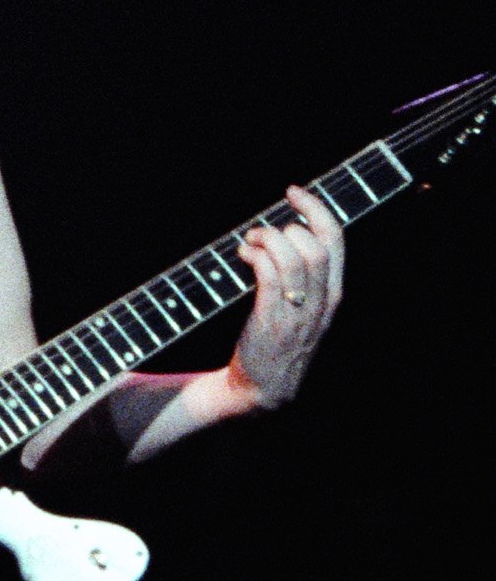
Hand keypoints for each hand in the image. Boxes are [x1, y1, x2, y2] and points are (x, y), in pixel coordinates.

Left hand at [228, 184, 343, 407]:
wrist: (265, 389)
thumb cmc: (278, 340)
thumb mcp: (302, 307)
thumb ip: (301, 274)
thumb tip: (281, 229)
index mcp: (332, 293)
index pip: (336, 241)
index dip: (316, 209)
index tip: (293, 191)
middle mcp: (321, 301)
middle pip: (316, 247)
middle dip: (285, 225)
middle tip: (260, 231)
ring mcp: (299, 312)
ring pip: (293, 258)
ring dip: (265, 239)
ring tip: (249, 244)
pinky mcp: (273, 320)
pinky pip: (269, 275)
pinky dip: (255, 256)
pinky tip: (243, 256)